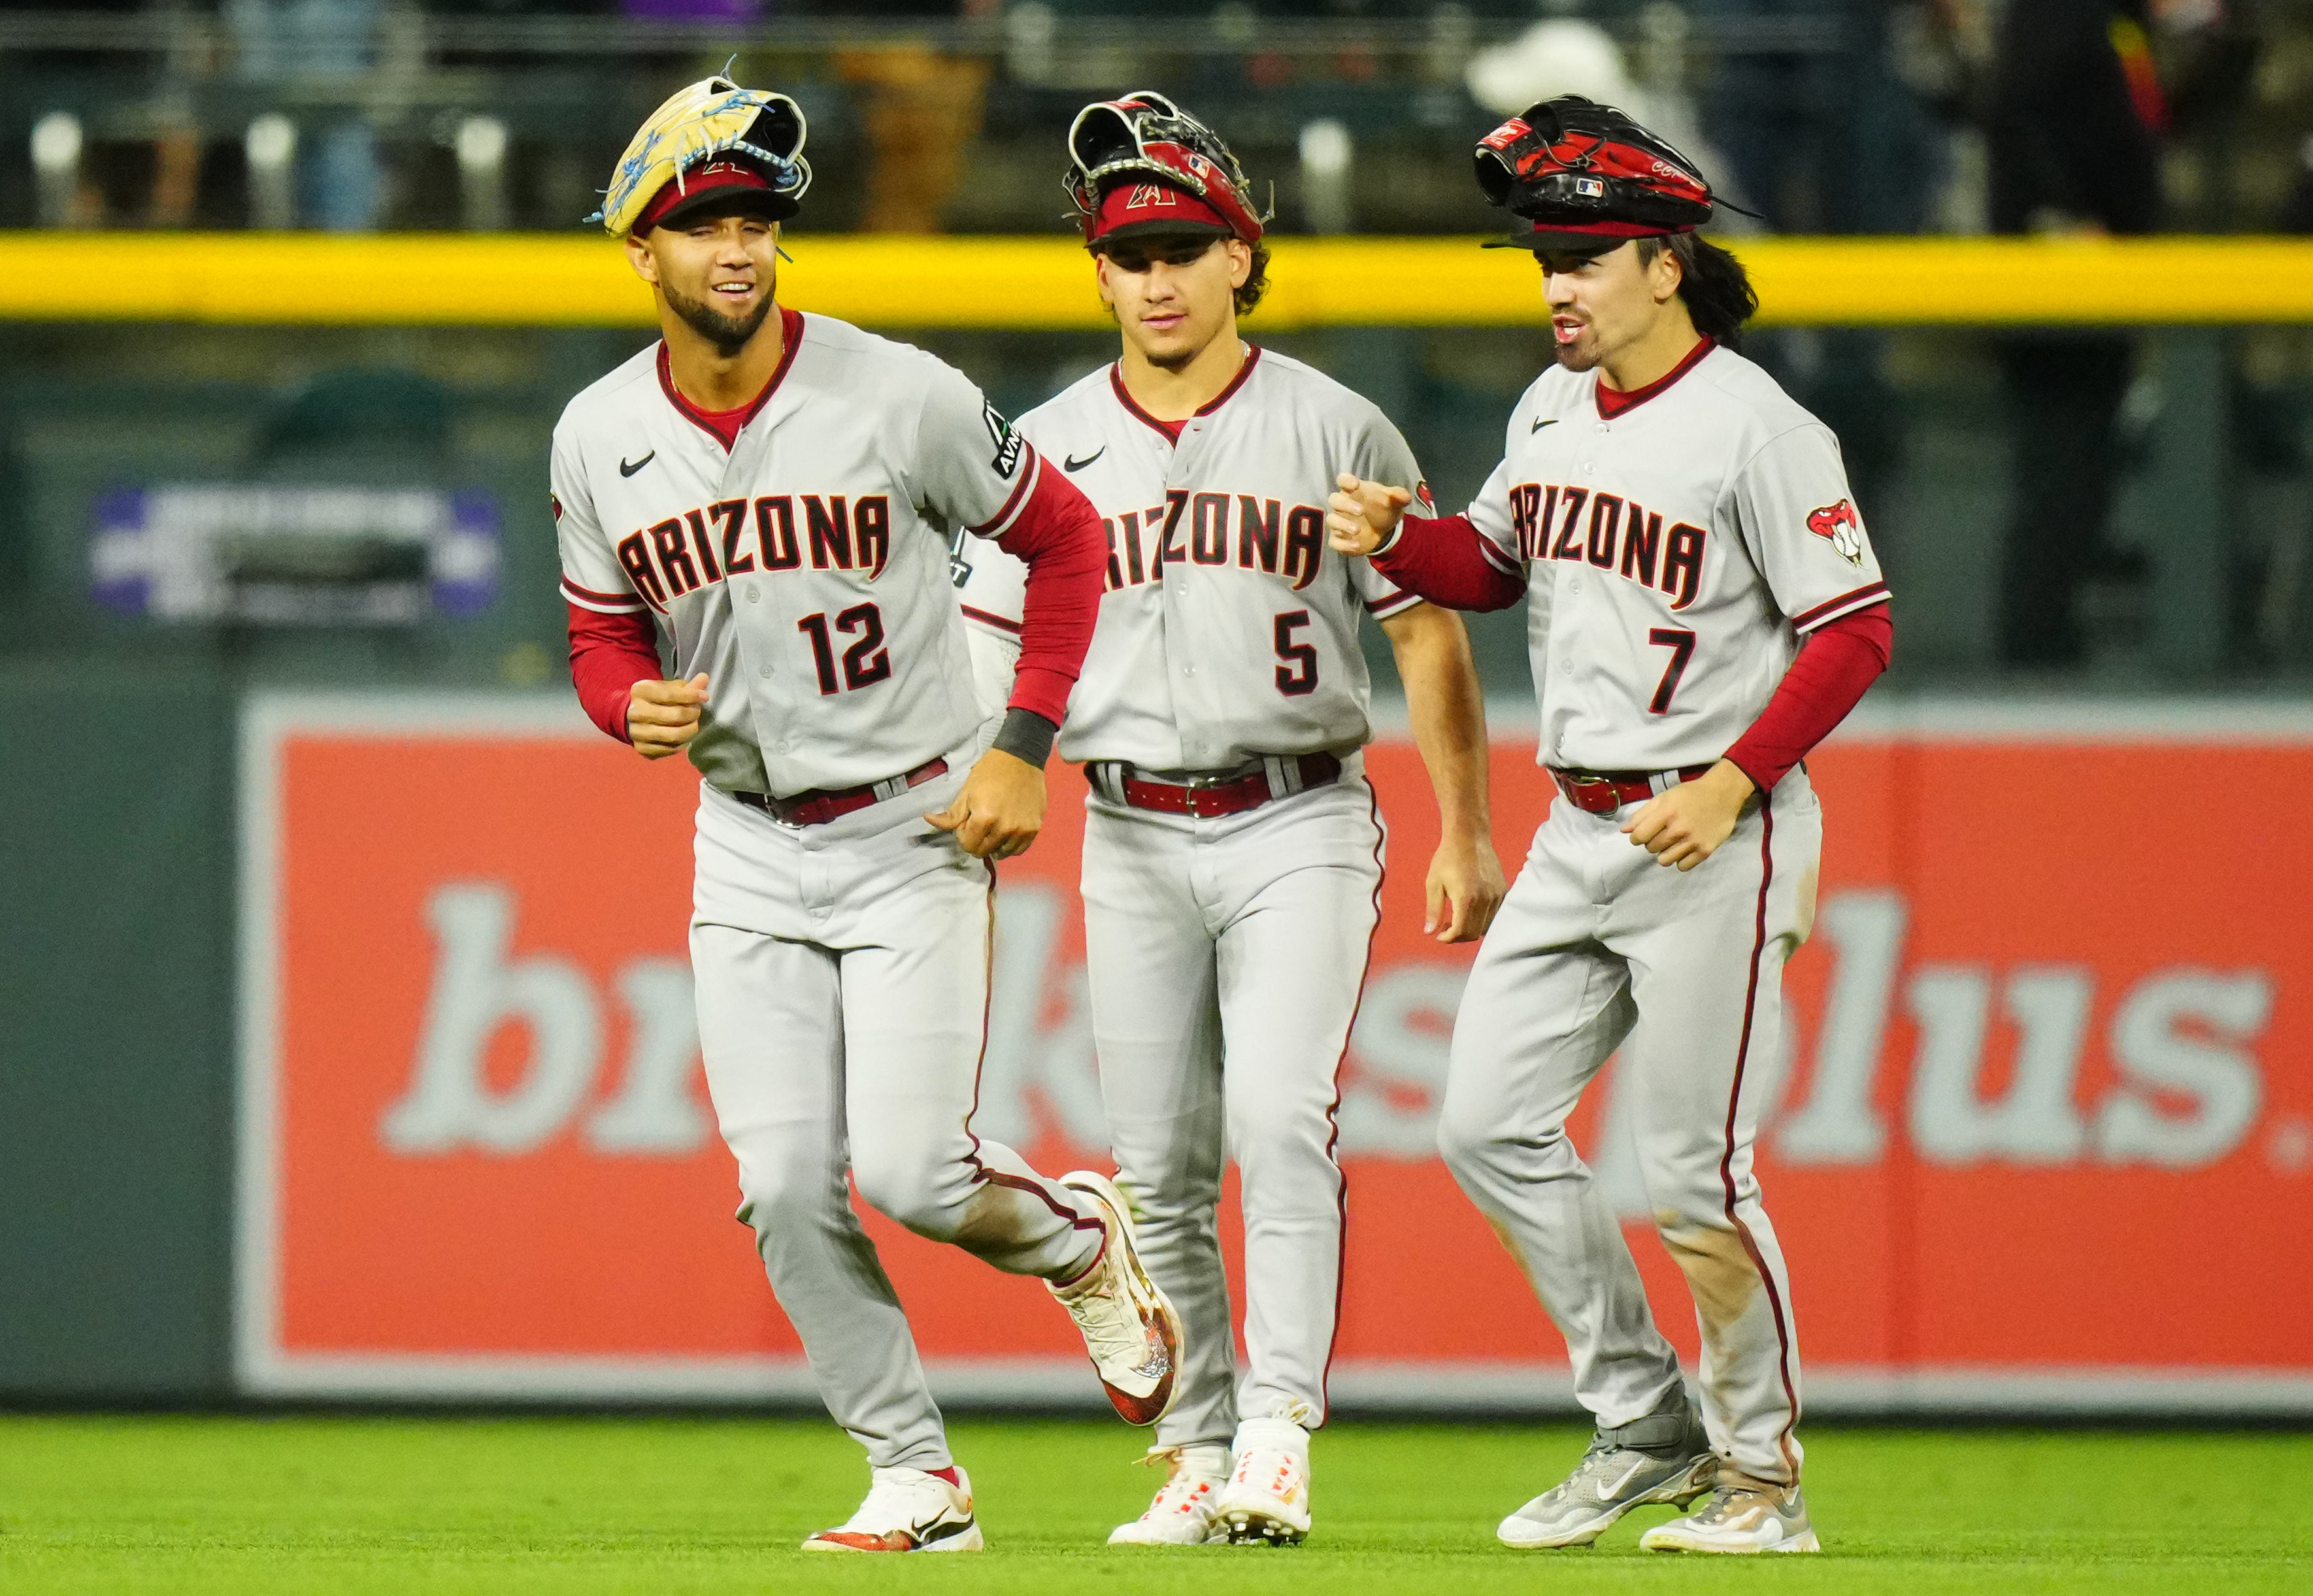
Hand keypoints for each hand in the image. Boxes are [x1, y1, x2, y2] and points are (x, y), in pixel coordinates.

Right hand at [628, 674, 709, 759]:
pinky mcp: (642, 749)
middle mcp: (635, 712)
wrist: (633, 718)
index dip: (690, 696)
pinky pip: (670, 749)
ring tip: (693, 724)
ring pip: (673, 735)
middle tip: (697, 712)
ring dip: (690, 730)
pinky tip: (684, 735)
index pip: (669, 694)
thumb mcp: (668, 688)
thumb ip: (687, 686)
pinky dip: (682, 743)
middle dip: (692, 714)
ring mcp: (637, 732)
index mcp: (640, 691)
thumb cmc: (655, 699)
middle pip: (674, 716)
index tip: (704, 696)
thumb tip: (704, 678)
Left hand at [926, 747, 1045, 858]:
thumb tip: (928, 820)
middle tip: (980, 824)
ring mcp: (1022, 830)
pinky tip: (1007, 831)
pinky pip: (1019, 849)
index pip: (968, 845)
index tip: (968, 822)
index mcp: (984, 818)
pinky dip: (1010, 844)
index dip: (964, 835)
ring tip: (995, 827)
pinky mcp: (1034, 828)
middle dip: (977, 841)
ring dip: (994, 844)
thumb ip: (950, 814)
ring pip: (1002, 853)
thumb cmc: (989, 772)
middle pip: (984, 851)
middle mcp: (1004, 828)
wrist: (1020, 758)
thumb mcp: (966, 791)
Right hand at [1326, 471, 1411, 556]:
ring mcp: (1340, 521)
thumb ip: (1399, 496)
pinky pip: (1334, 541)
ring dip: (1343, 525)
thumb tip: (1406, 496)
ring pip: (1331, 520)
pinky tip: (1356, 545)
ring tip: (1358, 530)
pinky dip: (1343, 544)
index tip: (1355, 485)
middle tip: (1361, 511)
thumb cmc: (1384, 508)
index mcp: (1354, 490)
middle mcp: (1343, 505)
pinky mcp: (1340, 538)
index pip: (1343, 480)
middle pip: (1334, 499)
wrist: (1384, 529)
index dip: (1346, 480)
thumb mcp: (1394, 501)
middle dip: (1345, 505)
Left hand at [1425, 831, 1506, 942]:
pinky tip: (1470, 909)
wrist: (1469, 837)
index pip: (1460, 932)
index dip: (1448, 939)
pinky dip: (1482, 919)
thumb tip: (1429, 932)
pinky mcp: (1502, 891)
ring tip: (1457, 918)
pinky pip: (1495, 915)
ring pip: (1486, 926)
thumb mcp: (1433, 883)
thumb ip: (1433, 910)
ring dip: (1471, 928)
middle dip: (1458, 936)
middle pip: (1474, 933)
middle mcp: (1484, 900)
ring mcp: (1496, 896)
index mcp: (1466, 899)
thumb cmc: (1447, 858)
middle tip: (1445, 927)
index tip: (1439, 935)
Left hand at [1621, 759, 1754, 870]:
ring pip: (1664, 861)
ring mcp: (1693, 842)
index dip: (1637, 837)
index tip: (1643, 835)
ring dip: (1665, 853)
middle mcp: (1678, 830)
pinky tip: (1684, 849)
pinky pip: (1683, 867)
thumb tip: (1624, 831)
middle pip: (1651, 849)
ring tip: (1673, 842)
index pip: (1639, 837)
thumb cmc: (1690, 794)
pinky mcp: (1705, 851)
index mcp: (1665, 814)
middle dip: (1652, 842)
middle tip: (1663, 833)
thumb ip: (1642, 814)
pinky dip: (1681, 860)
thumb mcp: (1664, 798)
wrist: (1722, 794)